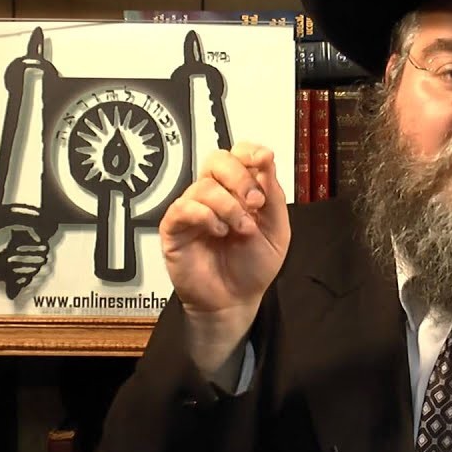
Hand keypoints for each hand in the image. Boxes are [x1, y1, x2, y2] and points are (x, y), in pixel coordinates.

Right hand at [159, 142, 289, 374]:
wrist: (236, 300)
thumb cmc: (253, 266)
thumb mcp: (277, 231)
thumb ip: (274, 196)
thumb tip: (267, 160)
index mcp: (239, 190)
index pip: (238, 154)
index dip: (250, 151)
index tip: (264, 160)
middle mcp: (214, 194)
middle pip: (217, 159)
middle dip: (240, 176)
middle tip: (255, 202)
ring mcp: (193, 209)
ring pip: (204, 185)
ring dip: (229, 206)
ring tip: (241, 230)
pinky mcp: (174, 227)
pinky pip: (185, 207)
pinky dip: (206, 216)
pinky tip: (219, 232)